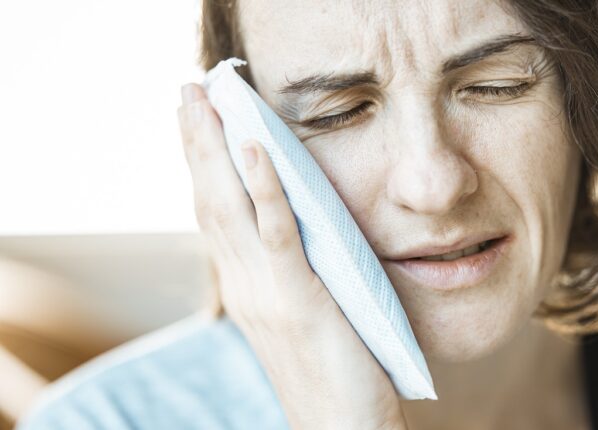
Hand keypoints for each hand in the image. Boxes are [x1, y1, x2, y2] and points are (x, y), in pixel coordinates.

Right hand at [176, 83, 407, 429]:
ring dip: (215, 148)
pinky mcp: (298, 299)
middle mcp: (244, 287)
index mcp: (246, 289)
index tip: (197, 121)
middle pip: (210, 200)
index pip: (214, 215)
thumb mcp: (304, 316)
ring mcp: (265, 293)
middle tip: (187, 90)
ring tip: (205, 100)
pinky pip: (276, 232)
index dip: (203, 165)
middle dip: (197, 142)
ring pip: (230, 207)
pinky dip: (262, 186)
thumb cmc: (333, 374)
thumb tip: (299, 231)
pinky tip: (253, 146)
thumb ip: (292, 274)